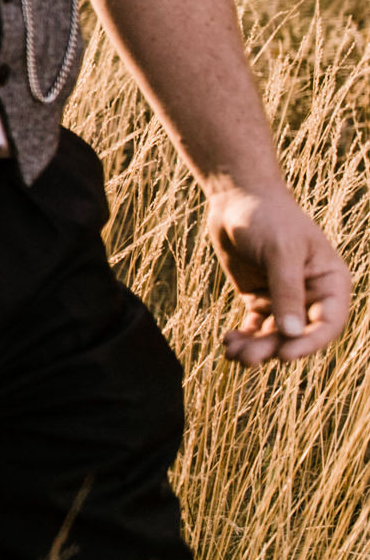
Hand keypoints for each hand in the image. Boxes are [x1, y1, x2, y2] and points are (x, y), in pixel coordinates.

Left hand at [207, 182, 351, 364]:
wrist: (236, 200)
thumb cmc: (268, 219)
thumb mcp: (280, 252)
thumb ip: (287, 291)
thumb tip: (291, 333)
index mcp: (330, 283)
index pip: (328, 323)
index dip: (309, 343)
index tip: (284, 356)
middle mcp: (312, 295)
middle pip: (297, 334)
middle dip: (273, 348)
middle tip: (247, 359)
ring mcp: (284, 298)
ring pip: (274, 334)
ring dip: (255, 347)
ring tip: (232, 354)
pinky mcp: (259, 298)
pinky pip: (255, 326)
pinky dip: (244, 337)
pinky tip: (229, 342)